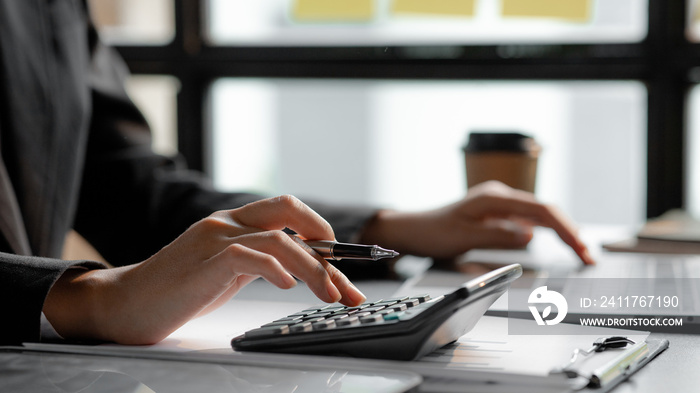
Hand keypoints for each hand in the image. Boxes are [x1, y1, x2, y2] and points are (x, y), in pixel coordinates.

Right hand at [44, 195, 365, 343]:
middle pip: (289, 212)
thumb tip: (304, 267)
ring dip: (312, 268)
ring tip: (329, 294)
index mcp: (236, 222)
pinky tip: (288, 287)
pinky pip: (249, 256)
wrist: (128, 303)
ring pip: (278, 238)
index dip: (322, 233)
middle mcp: (228, 222)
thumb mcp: (230, 270)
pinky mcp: (205, 261)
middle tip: (345, 280)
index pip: (289, 213)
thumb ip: (261, 260)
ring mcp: (215, 238)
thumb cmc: (181, 289)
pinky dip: (276, 270)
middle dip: (326, 243)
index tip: (346, 264)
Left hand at [360, 181, 593, 264]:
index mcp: (495, 198)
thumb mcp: (464, 237)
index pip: (541, 209)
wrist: (413, 229)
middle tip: (588, 257)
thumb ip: (498, 235)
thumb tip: (531, 234)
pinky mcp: (498, 216)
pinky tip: (559, 243)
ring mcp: (500, 206)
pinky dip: (547, 233)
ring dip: (562, 232)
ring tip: (581, 252)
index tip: (579, 247)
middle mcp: (501, 197)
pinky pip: (529, 222)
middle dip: (570, 232)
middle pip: (546, 211)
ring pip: (540, 217)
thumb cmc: (433, 232)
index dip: (564, 228)